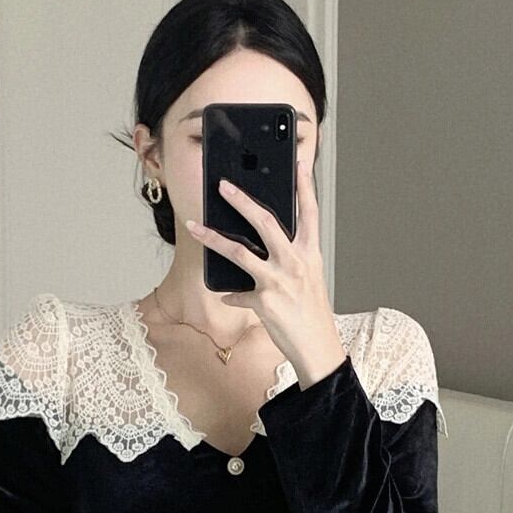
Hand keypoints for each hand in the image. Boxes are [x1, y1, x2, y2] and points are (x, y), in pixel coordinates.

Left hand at [183, 155, 343, 385]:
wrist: (318, 349)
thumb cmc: (313, 314)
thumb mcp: (309, 280)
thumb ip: (290, 261)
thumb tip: (265, 249)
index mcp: (310, 254)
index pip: (309, 212)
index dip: (305, 186)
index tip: (298, 163)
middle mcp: (295, 262)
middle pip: (265, 222)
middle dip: (242, 201)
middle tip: (223, 185)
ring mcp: (278, 281)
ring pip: (239, 251)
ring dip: (212, 237)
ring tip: (194, 226)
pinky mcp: (263, 301)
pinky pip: (237, 293)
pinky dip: (230, 295)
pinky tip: (227, 295)